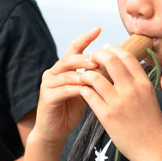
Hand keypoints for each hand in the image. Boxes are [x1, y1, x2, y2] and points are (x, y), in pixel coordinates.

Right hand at [32, 27, 101, 148]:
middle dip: (85, 57)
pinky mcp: (46, 97)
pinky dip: (76, 89)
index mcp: (63, 68)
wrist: (55, 132)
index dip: (85, 38)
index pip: (74, 48)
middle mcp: (53, 72)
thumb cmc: (72, 110)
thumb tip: (114, 64)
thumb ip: (94, 77)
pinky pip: (63, 89)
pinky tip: (88, 90)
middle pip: (69, 59)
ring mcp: (48, 84)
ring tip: (97, 74)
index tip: (99, 28)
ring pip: (67, 73)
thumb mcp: (86, 90)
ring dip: (83, 73)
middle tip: (100, 58)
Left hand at [79, 45, 161, 160]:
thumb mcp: (150, 97)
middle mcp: (132, 89)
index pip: (127, 56)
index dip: (114, 49)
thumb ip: (138, 82)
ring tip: (84, 75)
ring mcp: (118, 102)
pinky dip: (84, 89)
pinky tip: (83, 90)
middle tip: (91, 57)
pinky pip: (89, 95)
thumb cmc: (152, 125)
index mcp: (144, 83)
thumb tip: (125, 68)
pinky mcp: (107, 116)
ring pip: (95, 77)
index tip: (106, 49)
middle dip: (98, 55)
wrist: (154, 150)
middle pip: (110, 60)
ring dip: (87, 73)